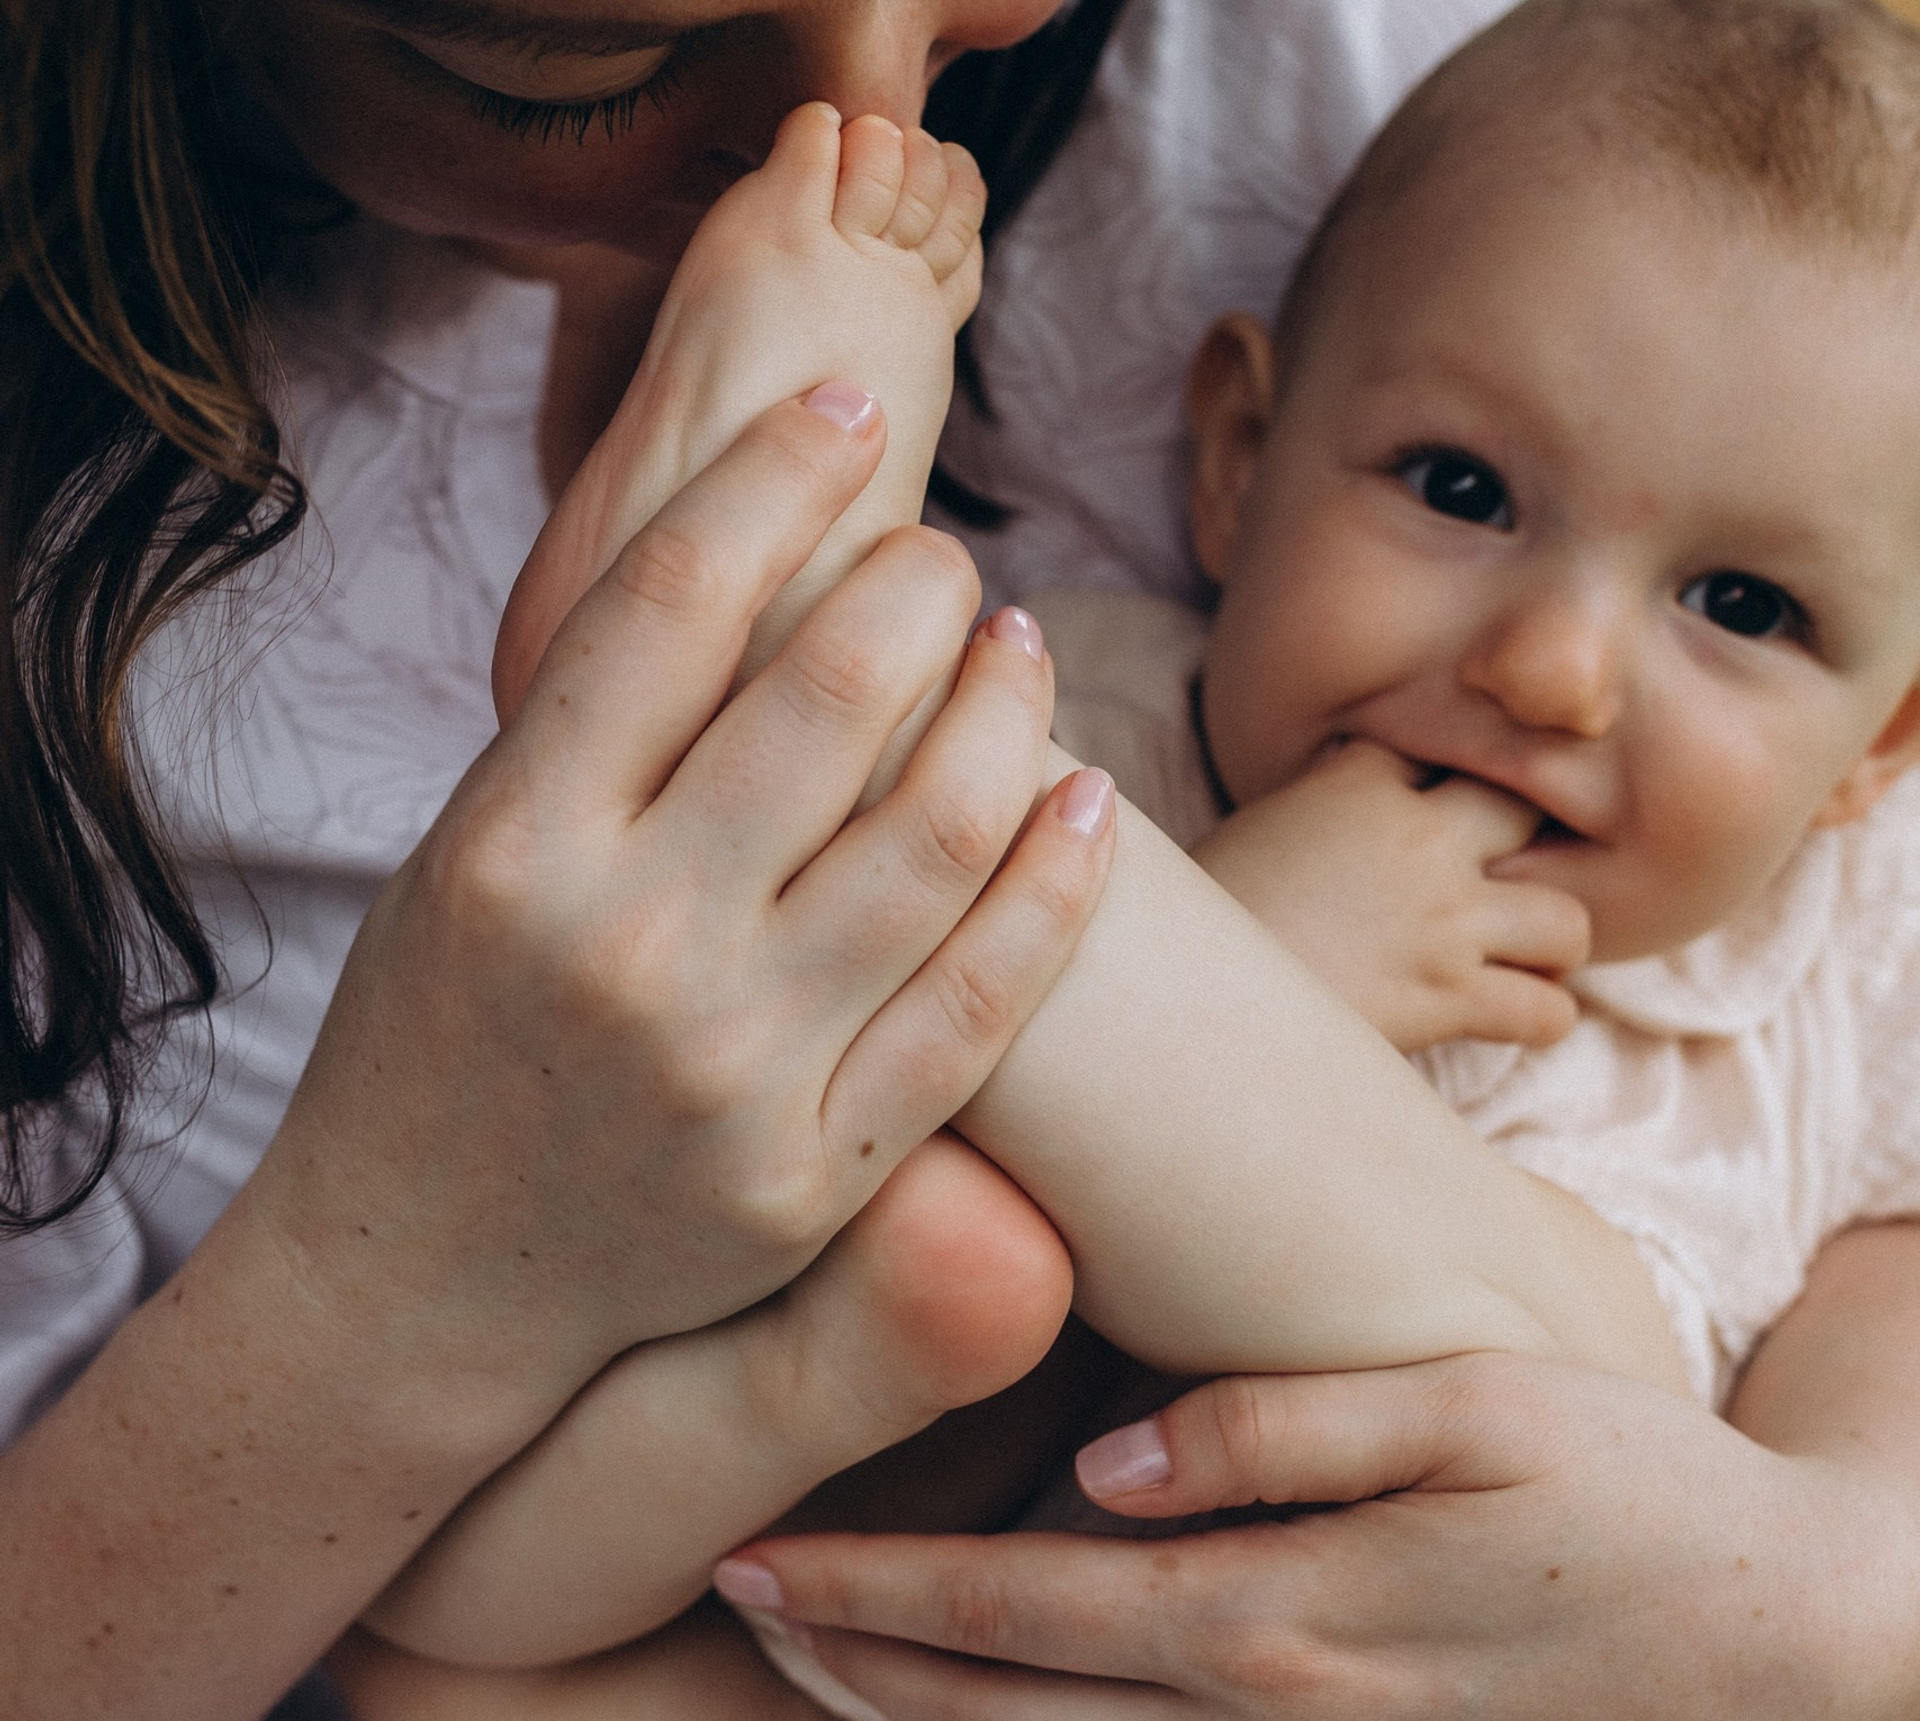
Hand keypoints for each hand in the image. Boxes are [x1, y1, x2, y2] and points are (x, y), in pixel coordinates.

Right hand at [243, 393, 1115, 1424]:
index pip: (671, 601)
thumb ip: (596, 731)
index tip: (844, 407)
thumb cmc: (443, 1032)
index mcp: (513, 845)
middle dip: (915, 581)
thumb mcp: (467, 854)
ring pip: (936, 833)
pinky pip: (981, 1002)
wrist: (419, 1275)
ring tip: (1014, 641)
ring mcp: (735, 1070)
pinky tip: (1080, 791)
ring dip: (1004, 702)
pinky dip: (1054, 880)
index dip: (775, 474)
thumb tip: (757, 560)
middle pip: (829, 696)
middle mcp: (627, 947)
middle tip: (941, 553)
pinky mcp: (817, 1169)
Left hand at [723, 1353, 1919, 1718]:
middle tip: (736, 1602)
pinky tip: (979, 1713)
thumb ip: (1279, 1431)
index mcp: (1277, 1619)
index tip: (752, 1565)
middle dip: (852, 1668)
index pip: (1018, 1615)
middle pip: (1004, 1716)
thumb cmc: (1631, 1498)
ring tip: (807, 1660)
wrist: (1792, 1650)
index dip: (871, 1597)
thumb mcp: (1470, 1413)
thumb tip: (1107, 1453)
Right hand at [1191, 738, 1589, 1050]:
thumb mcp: (1257, 829)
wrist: (1176, 1000)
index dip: (1448, 792)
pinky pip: (1548, 1011)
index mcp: (1356, 781)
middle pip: (1527, 814)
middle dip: (1523, 851)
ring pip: (1567, 921)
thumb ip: (1324, 812)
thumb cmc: (1198, 924)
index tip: (1438, 823)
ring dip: (1548, 945)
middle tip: (1497, 889)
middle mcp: (1415, 837)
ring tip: (1516, 959)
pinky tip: (1504, 1018)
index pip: (1442, 755)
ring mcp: (1442, 920)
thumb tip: (1357, 828)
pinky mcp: (1447, 998)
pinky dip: (1537, 1019)